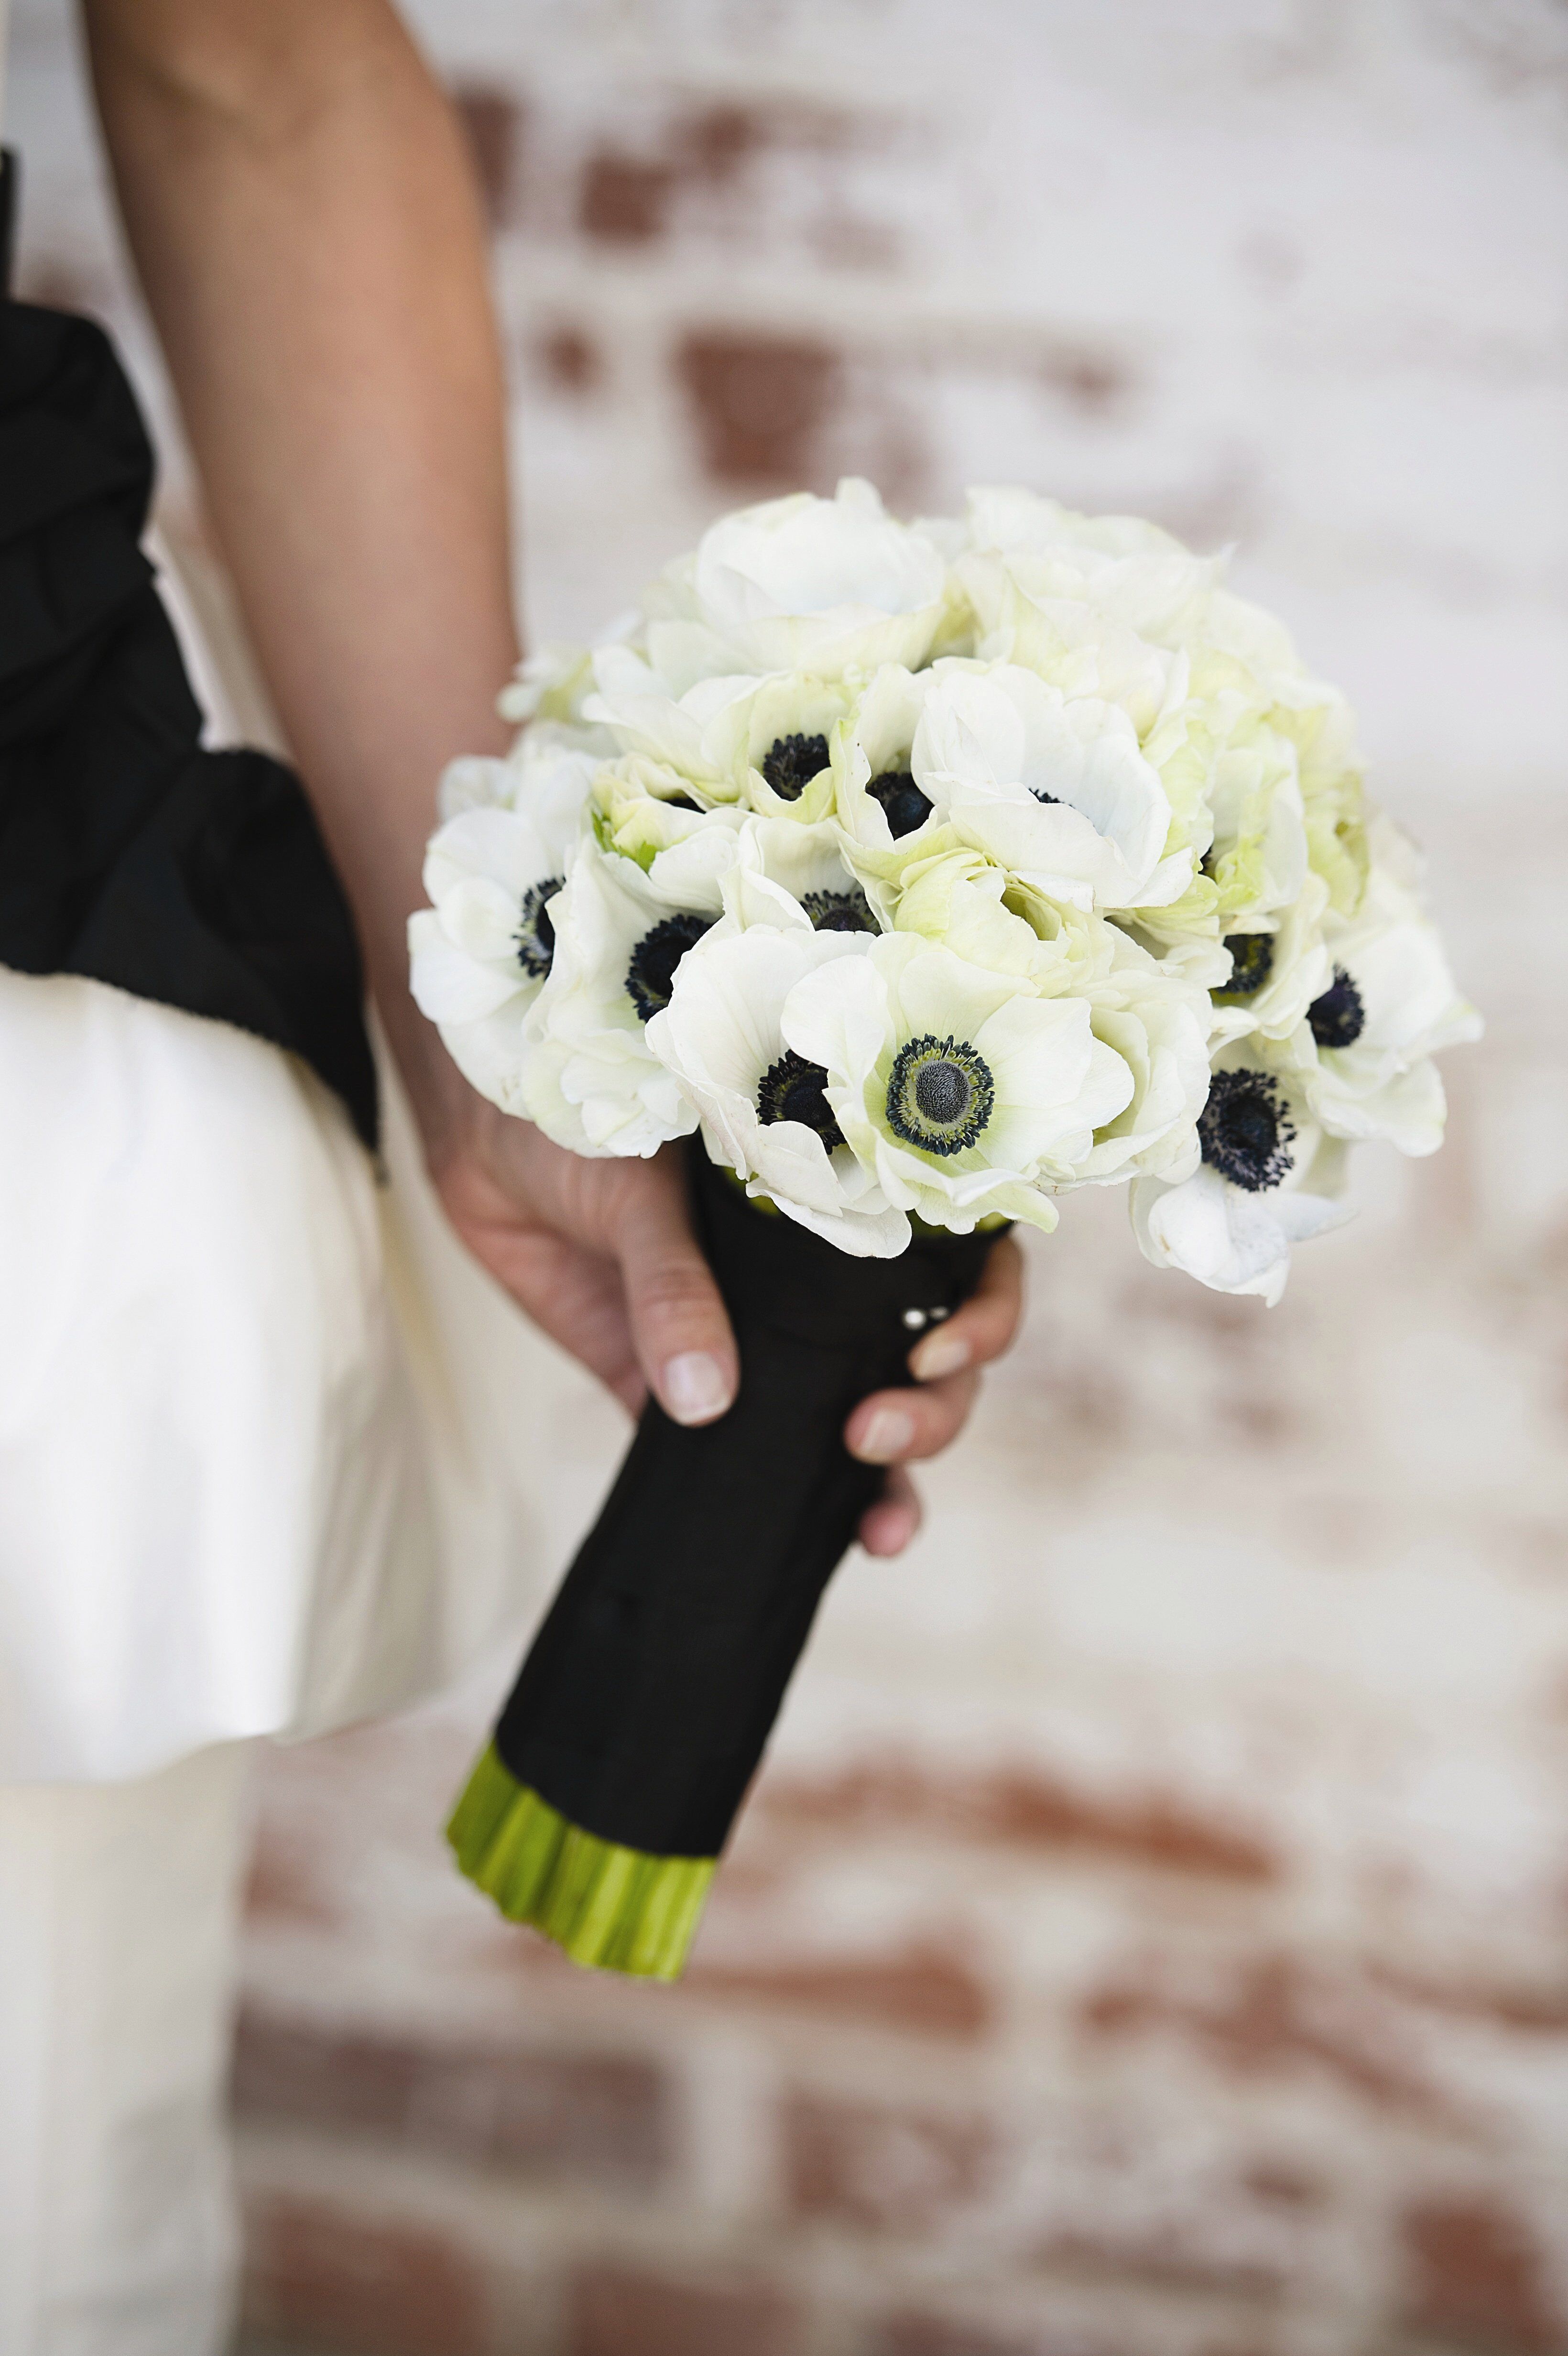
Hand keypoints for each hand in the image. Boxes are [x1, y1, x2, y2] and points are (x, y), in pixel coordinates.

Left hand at [432, 1099, 1024, 1558]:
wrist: (483, 1135)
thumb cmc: (584, 1121)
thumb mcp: (642, 1188)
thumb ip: (674, 1286)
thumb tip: (706, 1402)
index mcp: (849, 1199)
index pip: (963, 1259)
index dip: (981, 1310)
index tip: (935, 1350)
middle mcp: (827, 1278)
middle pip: (929, 1361)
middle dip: (935, 1412)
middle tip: (874, 1431)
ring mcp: (767, 1343)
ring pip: (866, 1419)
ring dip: (897, 1477)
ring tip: (879, 1523)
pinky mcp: (690, 1396)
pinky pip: (760, 1467)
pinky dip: (802, 1514)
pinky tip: (835, 1548)